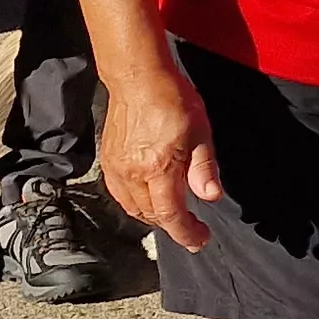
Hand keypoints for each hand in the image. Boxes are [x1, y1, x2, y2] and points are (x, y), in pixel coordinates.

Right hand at [98, 59, 221, 251]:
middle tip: (192, 226)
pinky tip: (150, 196)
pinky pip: (120, 194)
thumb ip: (204, 169)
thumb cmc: (172, 100)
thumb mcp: (201, 132)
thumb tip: (211, 197)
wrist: (138, 78)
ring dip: (153, 216)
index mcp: (157, 168)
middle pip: (150, 215)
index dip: (186, 233)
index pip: (170, 215)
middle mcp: (132, 174)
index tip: (199, 240)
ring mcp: (116, 169)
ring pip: (132, 208)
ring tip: (174, 213)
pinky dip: (136, 203)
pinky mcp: (107, 161)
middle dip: (172, 225)